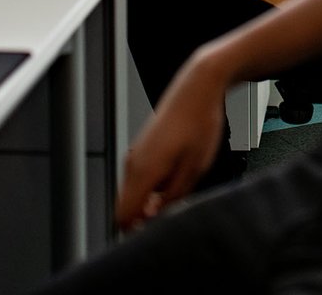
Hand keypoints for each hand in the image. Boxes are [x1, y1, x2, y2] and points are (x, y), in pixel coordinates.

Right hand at [116, 52, 232, 228]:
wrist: (196, 90)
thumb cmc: (198, 123)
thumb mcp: (194, 170)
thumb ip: (172, 199)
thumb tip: (156, 218)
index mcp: (143, 171)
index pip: (122, 216)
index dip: (137, 231)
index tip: (156, 233)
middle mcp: (133, 164)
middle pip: (124, 207)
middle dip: (144, 218)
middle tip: (173, 213)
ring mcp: (135, 155)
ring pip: (132, 193)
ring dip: (149, 202)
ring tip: (178, 193)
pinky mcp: (142, 149)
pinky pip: (139, 179)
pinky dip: (151, 187)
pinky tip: (174, 179)